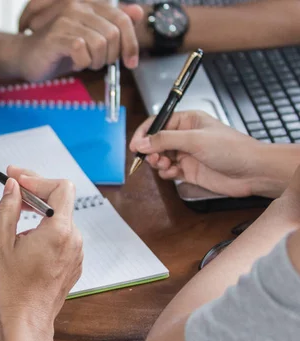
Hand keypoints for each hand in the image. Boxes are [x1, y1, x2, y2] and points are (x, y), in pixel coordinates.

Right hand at [0, 166, 82, 334]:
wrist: (25, 324)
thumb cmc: (11, 289)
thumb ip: (7, 208)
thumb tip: (13, 186)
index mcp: (58, 231)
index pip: (59, 187)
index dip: (36, 178)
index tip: (15, 176)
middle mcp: (73, 240)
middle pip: (60, 201)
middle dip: (35, 192)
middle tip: (11, 189)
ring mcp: (76, 253)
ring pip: (60, 219)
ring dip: (38, 213)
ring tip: (14, 224)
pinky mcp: (73, 263)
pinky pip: (61, 236)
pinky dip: (45, 230)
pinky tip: (25, 242)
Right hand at [15, 0, 143, 81]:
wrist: (26, 56)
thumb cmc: (59, 49)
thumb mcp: (91, 37)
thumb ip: (113, 24)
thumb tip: (138, 12)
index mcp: (90, 4)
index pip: (123, 20)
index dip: (131, 43)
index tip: (131, 62)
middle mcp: (78, 6)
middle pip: (113, 34)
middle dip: (110, 56)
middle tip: (98, 63)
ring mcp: (66, 20)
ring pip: (100, 43)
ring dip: (96, 61)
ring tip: (84, 63)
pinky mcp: (56, 36)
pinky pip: (82, 51)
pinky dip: (81, 63)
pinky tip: (73, 62)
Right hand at [129, 111, 269, 197]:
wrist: (252, 172)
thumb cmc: (231, 149)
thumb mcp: (194, 140)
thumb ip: (164, 140)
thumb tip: (141, 142)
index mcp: (187, 121)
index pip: (157, 123)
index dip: (144, 133)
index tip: (135, 145)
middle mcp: (185, 136)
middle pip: (155, 141)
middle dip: (150, 150)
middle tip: (153, 158)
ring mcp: (186, 154)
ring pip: (160, 157)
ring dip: (158, 162)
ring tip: (165, 165)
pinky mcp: (188, 171)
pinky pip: (168, 171)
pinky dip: (166, 173)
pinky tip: (174, 173)